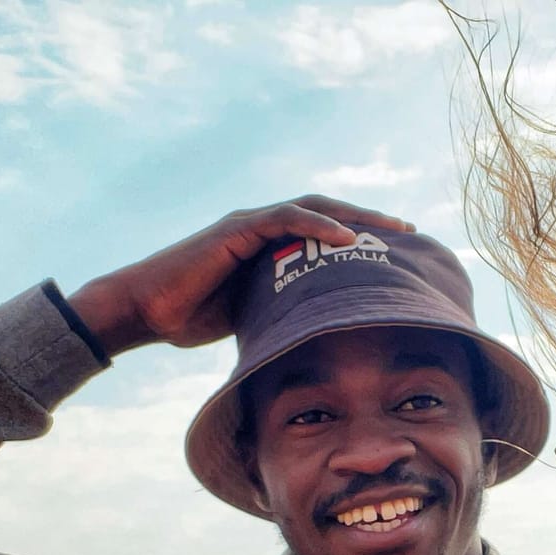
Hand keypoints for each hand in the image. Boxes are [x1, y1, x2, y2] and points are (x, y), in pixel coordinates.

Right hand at [67, 197, 413, 354]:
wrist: (146, 310)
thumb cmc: (189, 317)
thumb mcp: (248, 319)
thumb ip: (279, 316)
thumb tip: (313, 344)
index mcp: (267, 245)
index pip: (323, 232)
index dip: (360, 237)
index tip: (395, 252)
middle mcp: (262, 227)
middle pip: (328, 213)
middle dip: (370, 220)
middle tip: (409, 231)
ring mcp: (250, 224)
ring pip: (314, 208)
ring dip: (355, 216)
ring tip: (390, 228)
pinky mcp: (237, 229)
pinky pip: (285, 219)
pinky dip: (317, 225)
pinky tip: (345, 237)